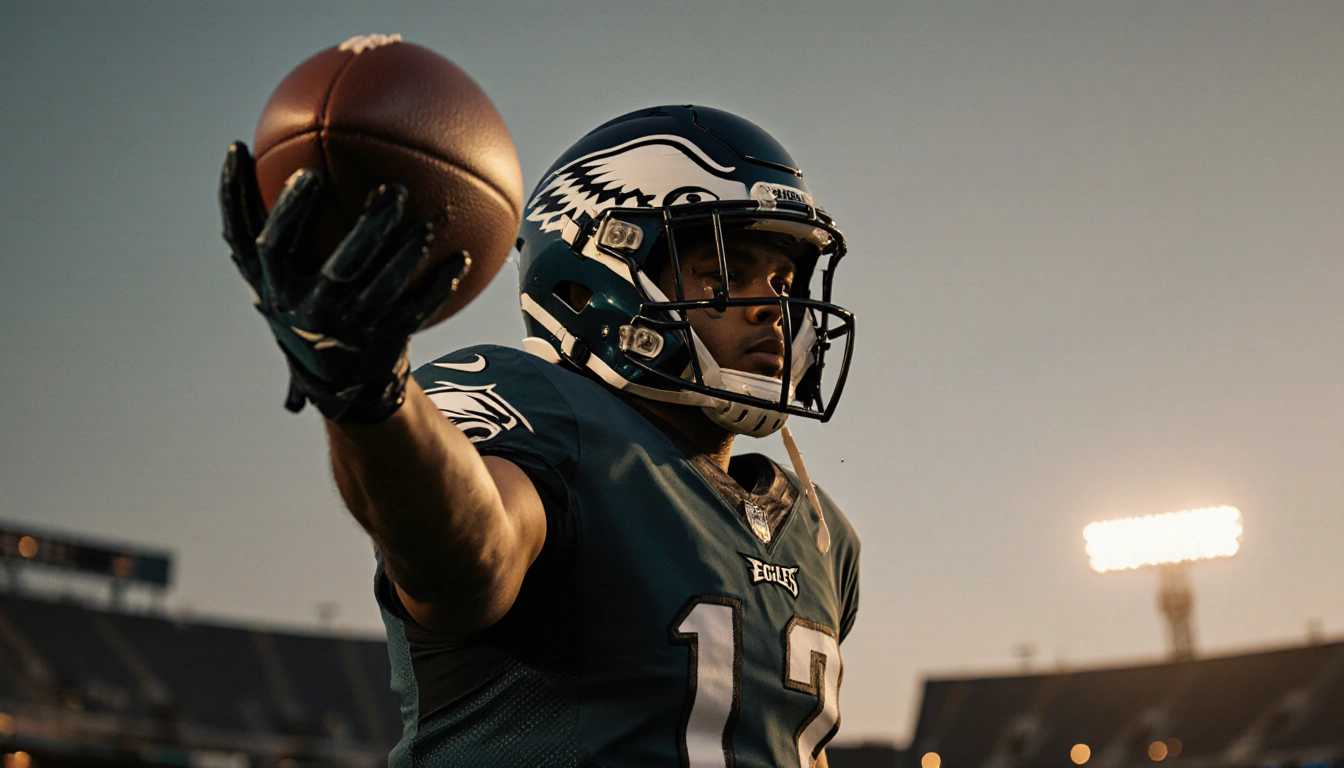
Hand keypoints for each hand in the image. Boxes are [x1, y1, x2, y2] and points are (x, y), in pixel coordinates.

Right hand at [219, 142, 469, 422]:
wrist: (343, 385)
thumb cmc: (309, 309)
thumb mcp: (280, 281)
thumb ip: (274, 230)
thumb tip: (252, 151)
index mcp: (274, 289)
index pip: (261, 244)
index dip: (265, 206)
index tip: (282, 164)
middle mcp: (306, 310)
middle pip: (334, 265)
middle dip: (363, 229)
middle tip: (386, 188)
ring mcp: (345, 330)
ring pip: (381, 289)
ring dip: (407, 254)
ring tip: (427, 223)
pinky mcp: (381, 343)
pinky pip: (415, 310)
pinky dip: (439, 284)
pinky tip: (462, 256)